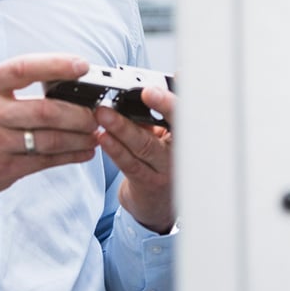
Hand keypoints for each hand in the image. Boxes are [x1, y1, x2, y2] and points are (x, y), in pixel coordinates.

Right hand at [0, 54, 100, 199]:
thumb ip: (10, 83)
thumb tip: (59, 78)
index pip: (24, 68)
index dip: (56, 64)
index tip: (82, 65)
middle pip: (45, 110)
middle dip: (79, 112)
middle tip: (98, 112)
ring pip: (49, 139)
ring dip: (80, 136)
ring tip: (96, 133)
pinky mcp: (2, 169)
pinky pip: (44, 161)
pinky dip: (70, 156)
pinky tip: (84, 151)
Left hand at [96, 86, 174, 233]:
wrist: (157, 204)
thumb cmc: (160, 163)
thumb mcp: (166, 137)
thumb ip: (158, 116)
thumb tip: (143, 88)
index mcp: (186, 134)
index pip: (186, 113)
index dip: (179, 97)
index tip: (172, 86)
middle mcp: (181, 152)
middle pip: (174, 126)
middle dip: (160, 105)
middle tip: (144, 91)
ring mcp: (165, 169)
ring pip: (145, 145)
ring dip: (123, 127)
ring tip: (105, 113)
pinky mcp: (146, 183)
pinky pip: (129, 163)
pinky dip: (114, 149)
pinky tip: (103, 137)